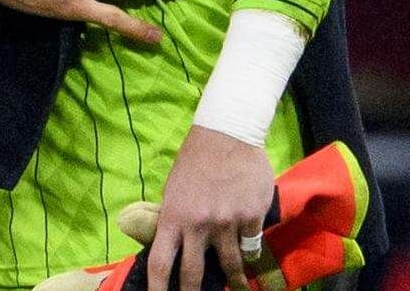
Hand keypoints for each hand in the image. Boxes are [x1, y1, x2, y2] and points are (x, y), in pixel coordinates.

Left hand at [148, 126, 274, 290]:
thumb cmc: (195, 159)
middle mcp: (198, 224)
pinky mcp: (252, 218)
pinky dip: (250, 247)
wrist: (227, 135)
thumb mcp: (174, 188)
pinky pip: (252, 243)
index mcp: (173, 216)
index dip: (157, 287)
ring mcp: (227, 223)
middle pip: (193, 273)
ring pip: (230, 265)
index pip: (160, 261)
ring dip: (233, 278)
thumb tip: (176, 243)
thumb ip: (177, 217)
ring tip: (237, 286)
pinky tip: (251, 248)